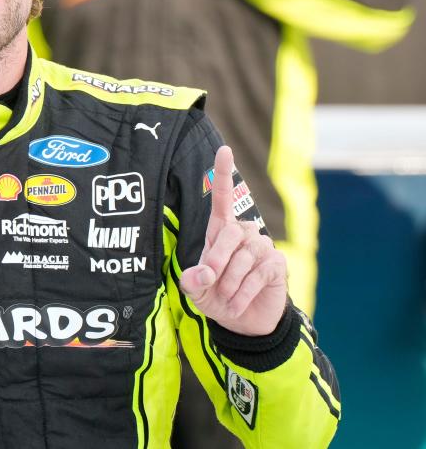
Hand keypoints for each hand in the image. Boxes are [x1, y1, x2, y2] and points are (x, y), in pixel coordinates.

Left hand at [180, 146, 287, 335]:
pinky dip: (244, 290)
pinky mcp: (277, 264)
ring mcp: (263, 247)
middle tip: (211, 281)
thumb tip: (205, 272)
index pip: (223, 198)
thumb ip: (193, 280)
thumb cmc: (215, 296)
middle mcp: (244, 233)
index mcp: (221, 231)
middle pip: (232, 232)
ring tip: (226, 296)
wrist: (241, 321)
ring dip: (231, 280)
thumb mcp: (195, 290)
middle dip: (218, 258)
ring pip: (246, 255)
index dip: (224, 174)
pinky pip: (261, 272)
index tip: (224, 149)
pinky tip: (238, 303)